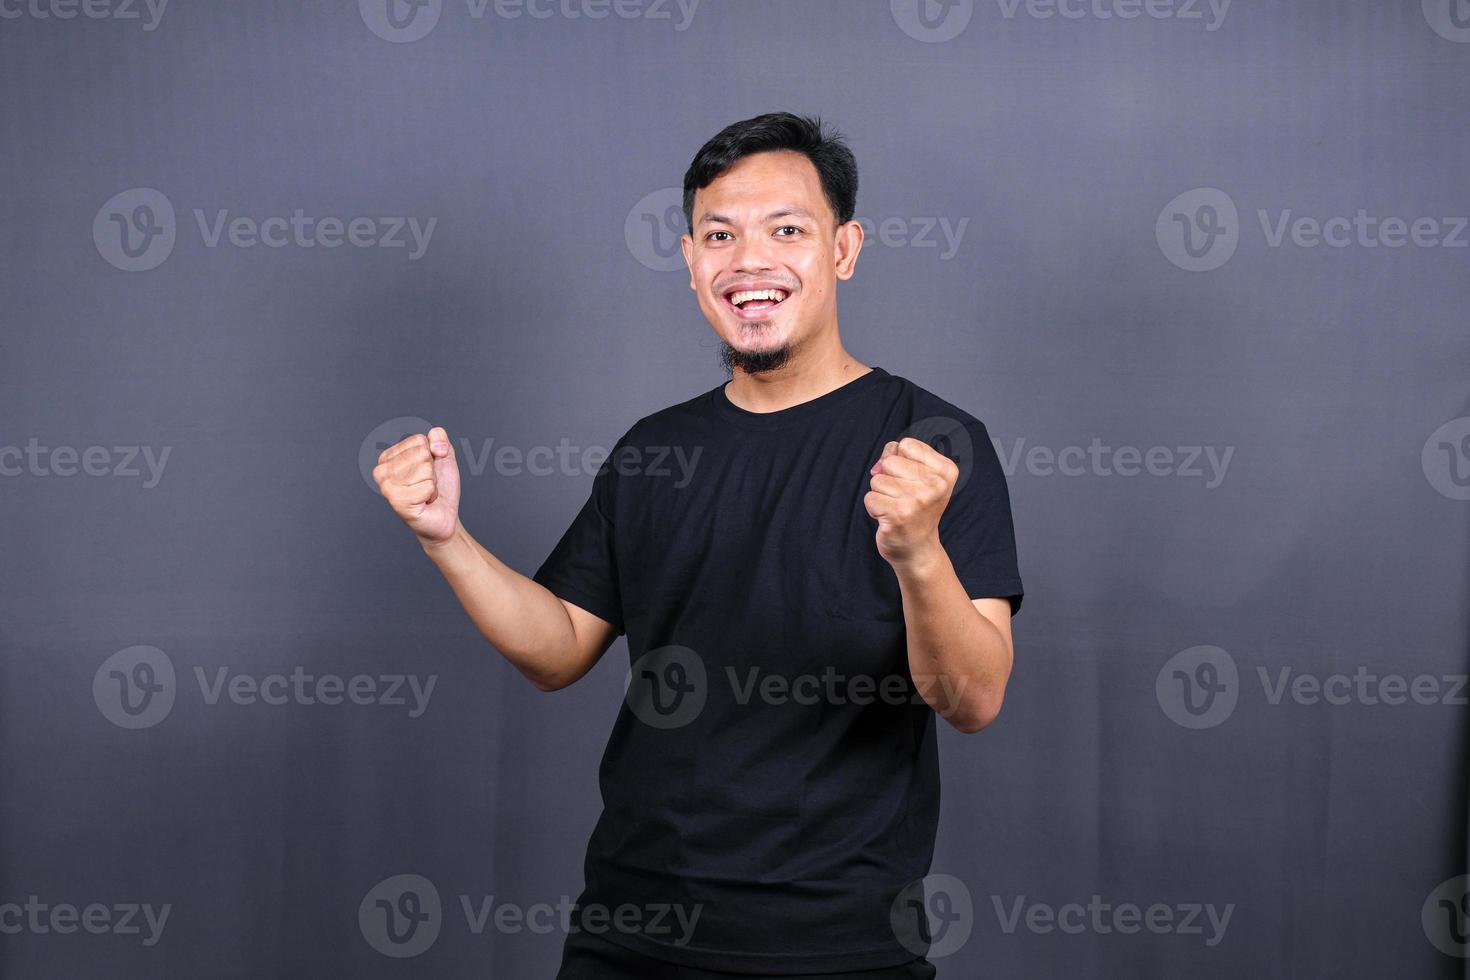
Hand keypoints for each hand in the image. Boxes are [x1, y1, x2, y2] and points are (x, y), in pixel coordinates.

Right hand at [372, 425, 460, 544]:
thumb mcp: (444, 456)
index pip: (419, 440)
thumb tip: (435, 446)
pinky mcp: (397, 502)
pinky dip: (432, 494)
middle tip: (426, 484)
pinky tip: (424, 502)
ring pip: (425, 469)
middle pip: (422, 454)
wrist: (444, 515)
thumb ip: (439, 437)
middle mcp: (381, 471)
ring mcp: (387, 487)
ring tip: (425, 493)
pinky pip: (427, 486)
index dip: (431, 456)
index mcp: (388, 456)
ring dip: (432, 483)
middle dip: (432, 470)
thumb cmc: (441, 487)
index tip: (426, 471)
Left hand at [863, 437, 958, 567]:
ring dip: (881, 495)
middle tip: (902, 498)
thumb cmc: (916, 509)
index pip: (906, 445)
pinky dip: (874, 508)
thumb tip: (889, 449)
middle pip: (889, 462)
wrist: (918, 549)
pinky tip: (889, 518)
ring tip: (896, 508)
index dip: (901, 461)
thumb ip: (903, 456)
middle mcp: (936, 485)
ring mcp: (918, 501)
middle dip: (888, 478)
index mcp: (945, 471)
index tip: (912, 481)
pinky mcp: (899, 515)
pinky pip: (870, 498)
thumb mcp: (919, 478)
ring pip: (877, 480)